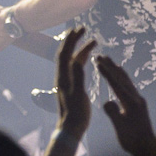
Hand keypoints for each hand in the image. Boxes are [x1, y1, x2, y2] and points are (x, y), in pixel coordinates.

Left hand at [54, 27, 95, 141]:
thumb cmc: (76, 113)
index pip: (64, 53)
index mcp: (62, 77)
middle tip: (83, 28)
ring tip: (93, 41)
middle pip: (65, 53)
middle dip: (73, 40)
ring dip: (80, 49)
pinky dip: (81, 59)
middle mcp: (62, 76)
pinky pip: (75, 67)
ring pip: (71, 60)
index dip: (71, 40)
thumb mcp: (78, 95)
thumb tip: (76, 60)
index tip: (79, 29)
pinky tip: (88, 58)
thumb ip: (77, 77)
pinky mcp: (71, 85)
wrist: (71, 127)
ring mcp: (66, 80)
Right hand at [96, 52, 155, 155]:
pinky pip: (129, 87)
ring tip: (110, 61)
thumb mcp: (120, 127)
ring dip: (117, 70)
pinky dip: (123, 78)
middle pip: (122, 78)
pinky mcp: (139, 105)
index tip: (97, 62)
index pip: (116, 84)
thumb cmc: (132, 139)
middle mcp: (136, 98)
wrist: (147, 147)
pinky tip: (121, 78)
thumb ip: (113, 114)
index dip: (106, 73)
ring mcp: (139, 101)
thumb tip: (107, 102)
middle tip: (101, 55)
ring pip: (127, 81)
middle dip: (111, 66)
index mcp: (131, 103)